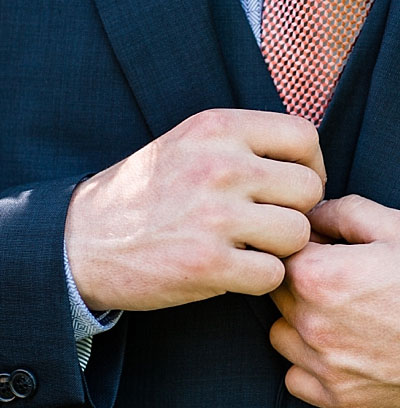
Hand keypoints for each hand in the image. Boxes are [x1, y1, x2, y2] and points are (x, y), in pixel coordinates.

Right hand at [64, 109, 325, 310]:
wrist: (80, 241)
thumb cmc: (146, 193)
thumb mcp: (189, 142)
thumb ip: (245, 142)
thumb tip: (310, 161)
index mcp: (217, 127)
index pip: (304, 136)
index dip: (310, 166)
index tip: (290, 188)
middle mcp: (220, 165)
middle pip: (309, 189)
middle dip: (296, 211)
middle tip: (270, 223)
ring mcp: (214, 215)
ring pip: (298, 233)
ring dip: (281, 249)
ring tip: (250, 247)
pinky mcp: (208, 263)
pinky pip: (273, 274)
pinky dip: (260, 280)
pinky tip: (234, 271)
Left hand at [270, 195, 399, 407]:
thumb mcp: (399, 226)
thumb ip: (343, 211)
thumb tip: (310, 214)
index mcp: (321, 276)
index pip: (281, 251)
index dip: (306, 243)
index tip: (330, 245)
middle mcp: (313, 324)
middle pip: (278, 292)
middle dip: (302, 279)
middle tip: (345, 277)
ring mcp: (324, 366)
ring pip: (281, 335)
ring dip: (300, 321)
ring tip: (344, 313)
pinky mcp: (339, 399)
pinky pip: (295, 378)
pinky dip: (309, 363)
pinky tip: (342, 347)